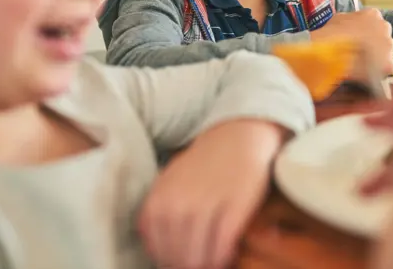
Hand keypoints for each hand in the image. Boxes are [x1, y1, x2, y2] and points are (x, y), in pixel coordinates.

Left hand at [138, 120, 287, 268]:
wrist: (238, 136)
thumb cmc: (205, 161)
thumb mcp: (170, 180)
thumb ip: (158, 211)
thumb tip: (154, 245)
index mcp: (158, 202)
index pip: (157, 250)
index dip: (169, 261)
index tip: (181, 261)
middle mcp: (177, 207)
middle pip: (177, 259)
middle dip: (188, 265)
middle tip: (199, 263)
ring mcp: (206, 208)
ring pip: (198, 259)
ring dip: (206, 266)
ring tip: (214, 263)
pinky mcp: (234, 209)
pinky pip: (223, 248)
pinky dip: (224, 258)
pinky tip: (228, 257)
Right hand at [310, 9, 392, 75]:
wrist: (331, 53)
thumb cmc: (330, 35)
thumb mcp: (337, 20)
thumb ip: (350, 21)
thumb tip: (350, 26)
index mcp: (372, 14)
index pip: (375, 22)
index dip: (368, 32)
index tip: (361, 39)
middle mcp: (384, 27)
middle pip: (384, 36)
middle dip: (376, 44)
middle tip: (363, 53)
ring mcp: (388, 45)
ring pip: (389, 51)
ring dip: (381, 57)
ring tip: (367, 65)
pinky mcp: (389, 63)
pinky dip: (387, 70)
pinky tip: (377, 73)